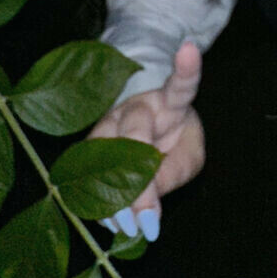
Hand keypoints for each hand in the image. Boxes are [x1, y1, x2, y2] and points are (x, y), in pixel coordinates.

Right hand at [91, 41, 204, 242]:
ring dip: (113, 197)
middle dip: (138, 180)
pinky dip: (99, 203)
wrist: (144, 131)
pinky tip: (109, 224)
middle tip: (146, 221)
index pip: (179, 86)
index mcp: (168, 101)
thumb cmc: (173, 139)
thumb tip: (145, 209)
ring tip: (128, 228)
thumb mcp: (188, 156)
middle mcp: (132, 107)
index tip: (190, 48)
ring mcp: (105, 123)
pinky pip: (86, 172)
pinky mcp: (87, 145)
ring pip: (103, 154)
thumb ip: (173, 173)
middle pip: (133, 132)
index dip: (186, 70)